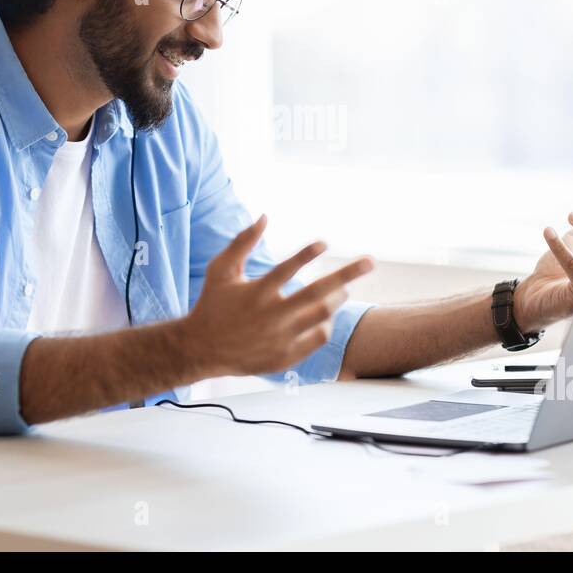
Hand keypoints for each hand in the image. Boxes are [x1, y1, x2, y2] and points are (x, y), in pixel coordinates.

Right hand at [183, 215, 374, 376]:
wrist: (201, 349)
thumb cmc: (212, 304)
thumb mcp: (221, 269)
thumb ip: (242, 242)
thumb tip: (265, 216)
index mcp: (256, 292)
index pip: (288, 268)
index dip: (308, 253)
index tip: (325, 243)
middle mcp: (271, 315)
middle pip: (319, 293)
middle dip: (348, 274)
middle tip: (370, 262)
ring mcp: (280, 338)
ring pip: (323, 315)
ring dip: (337, 298)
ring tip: (342, 288)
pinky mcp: (285, 356)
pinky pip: (318, 338)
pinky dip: (325, 323)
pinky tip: (324, 315)